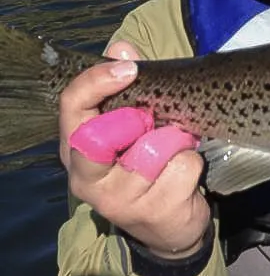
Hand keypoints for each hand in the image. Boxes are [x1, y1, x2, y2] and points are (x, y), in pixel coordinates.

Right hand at [59, 41, 209, 258]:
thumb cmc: (150, 167)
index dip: (96, 82)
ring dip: (176, 142)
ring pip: (155, 149)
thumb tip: (122, 47)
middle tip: (158, 125)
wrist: (170, 228)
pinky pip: (183, 166)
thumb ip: (126, 87)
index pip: (71, 108)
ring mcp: (119, 200)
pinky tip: (187, 175)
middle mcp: (87, 179)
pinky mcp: (154, 211)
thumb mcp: (134, 127)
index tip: (128, 68)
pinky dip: (193, 163)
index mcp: (75, 152)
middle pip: (105, 133)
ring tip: (177, 151)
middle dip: (141, 120)